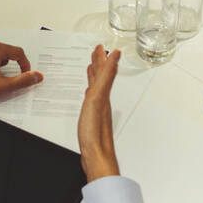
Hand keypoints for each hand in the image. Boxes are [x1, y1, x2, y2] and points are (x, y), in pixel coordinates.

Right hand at [77, 45, 120, 181]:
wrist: (96, 156)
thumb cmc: (95, 131)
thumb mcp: (97, 98)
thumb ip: (106, 76)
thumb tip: (115, 56)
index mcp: (103, 94)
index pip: (104, 71)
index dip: (102, 58)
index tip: (101, 47)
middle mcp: (102, 100)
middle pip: (101, 77)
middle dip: (99, 63)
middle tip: (97, 52)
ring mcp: (97, 110)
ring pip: (96, 87)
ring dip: (94, 75)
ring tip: (91, 67)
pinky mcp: (92, 119)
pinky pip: (91, 98)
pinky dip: (89, 90)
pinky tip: (87, 93)